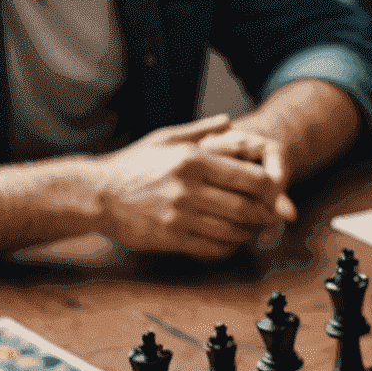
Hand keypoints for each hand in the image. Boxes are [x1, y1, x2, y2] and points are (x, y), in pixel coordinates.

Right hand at [92, 116, 289, 260]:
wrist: (96, 194)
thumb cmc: (133, 165)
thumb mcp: (165, 139)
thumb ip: (201, 131)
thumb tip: (230, 121)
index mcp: (192, 160)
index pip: (250, 178)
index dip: (270, 190)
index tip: (274, 193)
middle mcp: (188, 188)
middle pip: (247, 208)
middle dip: (266, 215)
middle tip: (272, 217)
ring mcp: (180, 215)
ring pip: (234, 231)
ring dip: (250, 233)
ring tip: (254, 229)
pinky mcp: (172, 238)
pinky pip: (214, 248)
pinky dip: (230, 247)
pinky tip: (232, 241)